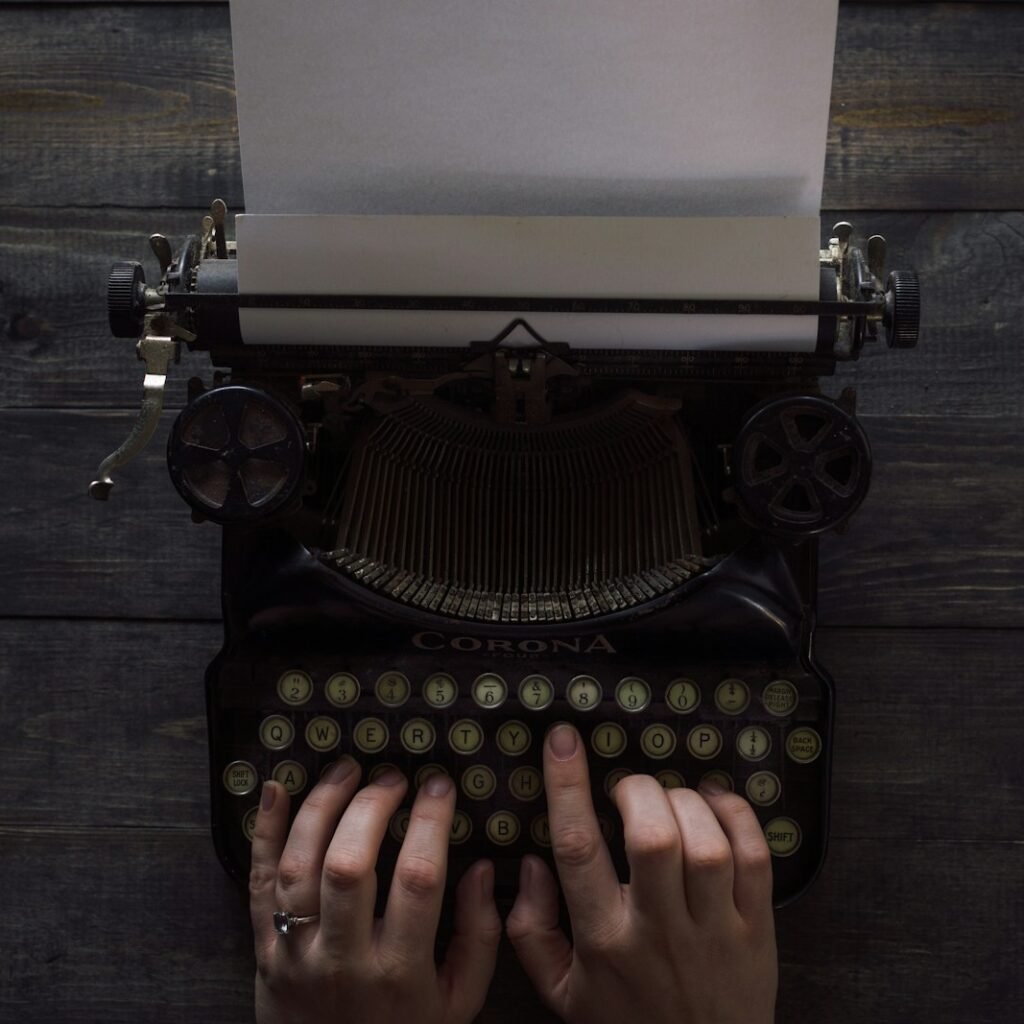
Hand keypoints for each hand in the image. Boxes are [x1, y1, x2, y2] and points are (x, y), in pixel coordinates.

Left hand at [249, 759, 501, 1023]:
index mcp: (400, 971)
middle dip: (372, 805)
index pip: (418, 878)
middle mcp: (344, 960)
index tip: (440, 785)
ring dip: (322, 806)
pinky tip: (277, 788)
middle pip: (350, 865)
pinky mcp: (263, 951)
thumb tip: (482, 868)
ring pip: (300, 866)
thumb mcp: (460, 1001)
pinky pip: (258, 884)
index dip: (430, 821)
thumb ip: (480, 936)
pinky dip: (264, 832)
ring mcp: (296, 955)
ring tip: (346, 769)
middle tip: (392, 775)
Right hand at [506, 724, 776, 1023]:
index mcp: (604, 942)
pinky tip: (714, 804)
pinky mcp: (756, 929)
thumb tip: (531, 864)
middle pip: (652, 836)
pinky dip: (736, 815)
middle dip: (637, 790)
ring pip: (706, 842)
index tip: (562, 741)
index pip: (578, 848)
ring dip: (684, 801)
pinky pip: (754, 857)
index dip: (567, 785)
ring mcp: (713, 930)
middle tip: (627, 788)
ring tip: (669, 799)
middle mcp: (658, 931)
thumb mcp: (561, 993)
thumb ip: (530, 930)